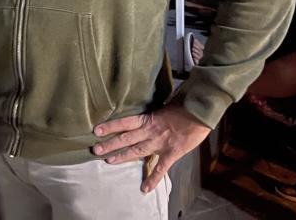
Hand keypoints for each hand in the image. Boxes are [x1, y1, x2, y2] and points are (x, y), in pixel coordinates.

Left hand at [92, 104, 210, 192]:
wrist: (200, 114)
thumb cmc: (183, 107)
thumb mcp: (162, 107)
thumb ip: (150, 115)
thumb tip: (139, 116)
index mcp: (148, 119)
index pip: (124, 122)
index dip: (110, 126)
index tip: (96, 130)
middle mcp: (150, 131)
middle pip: (126, 138)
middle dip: (110, 144)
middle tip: (95, 149)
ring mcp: (160, 143)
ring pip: (137, 151)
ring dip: (123, 156)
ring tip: (109, 161)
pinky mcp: (171, 153)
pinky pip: (160, 168)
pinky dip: (153, 179)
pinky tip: (145, 188)